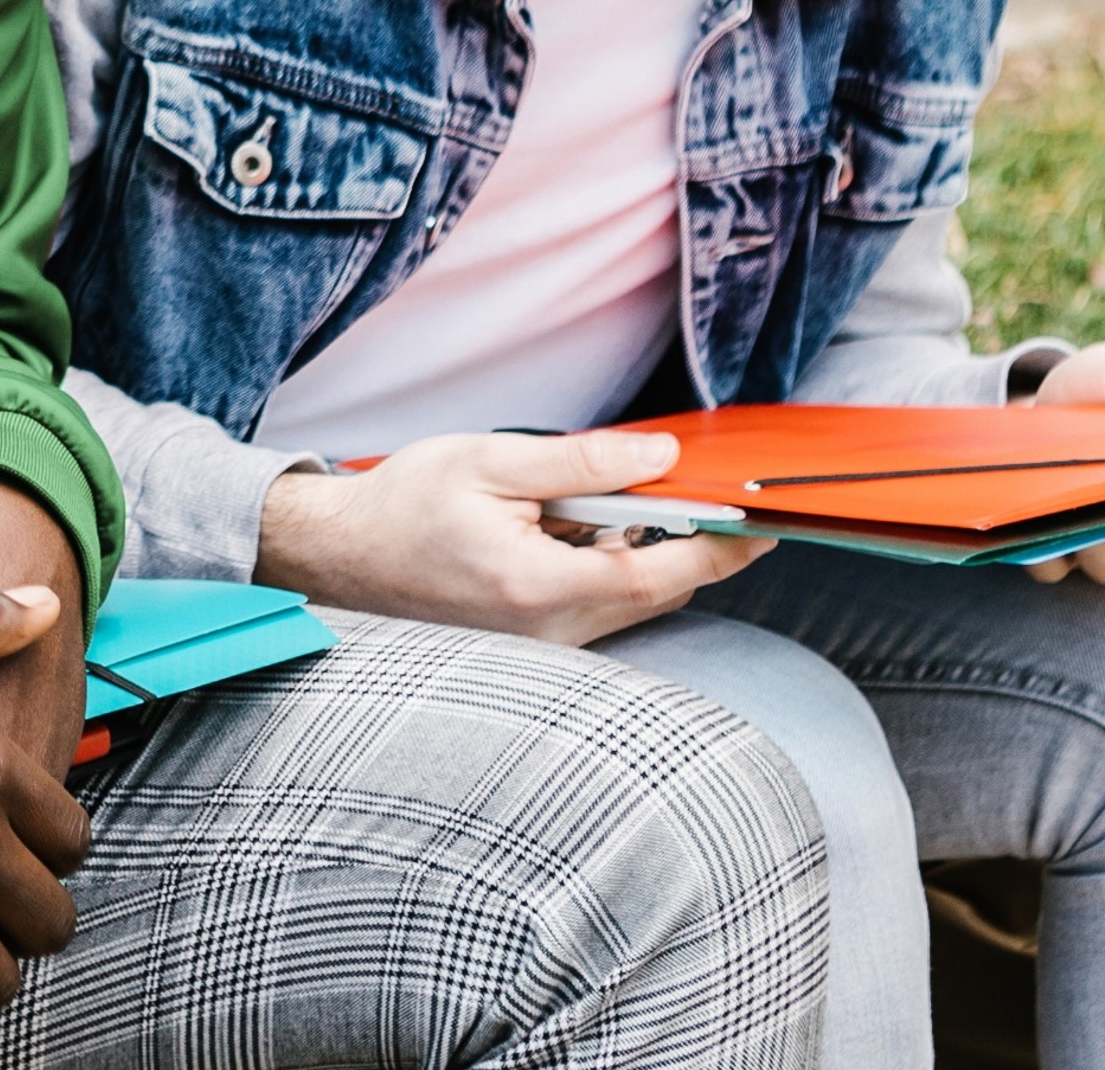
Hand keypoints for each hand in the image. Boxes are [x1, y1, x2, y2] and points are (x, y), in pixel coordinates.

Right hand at [252, 431, 766, 644]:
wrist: (338, 557)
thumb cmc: (404, 506)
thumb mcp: (489, 462)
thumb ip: (580, 463)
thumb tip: (660, 457)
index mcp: (541, 586)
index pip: (663, 572)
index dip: (723, 547)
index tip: (766, 525)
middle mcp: (550, 631)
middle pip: (657, 590)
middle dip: (686, 540)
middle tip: (692, 489)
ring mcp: (542, 646)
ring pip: (628, 599)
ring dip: (636, 550)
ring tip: (587, 501)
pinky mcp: (533, 644)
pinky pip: (596, 606)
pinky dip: (605, 566)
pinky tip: (565, 529)